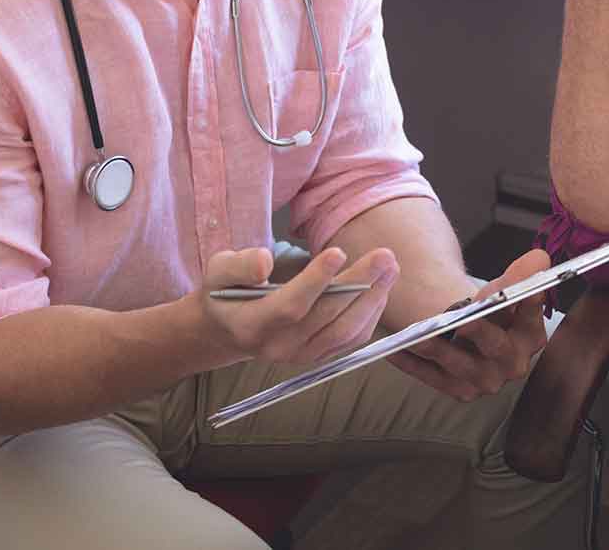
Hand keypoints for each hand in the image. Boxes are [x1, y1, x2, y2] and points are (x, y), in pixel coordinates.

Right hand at [198, 245, 398, 365]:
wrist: (227, 329)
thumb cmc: (225, 292)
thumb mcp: (218, 271)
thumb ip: (239, 266)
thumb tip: (264, 262)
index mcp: (251, 325)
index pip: (290, 307)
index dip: (315, 281)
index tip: (338, 252)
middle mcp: (278, 347)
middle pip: (326, 318)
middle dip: (359, 285)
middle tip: (384, 255)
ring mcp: (301, 356)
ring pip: (344, 331)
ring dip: (372, 299)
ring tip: (390, 267)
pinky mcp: (318, 356)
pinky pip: (350, 338)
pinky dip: (370, 313)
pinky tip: (381, 287)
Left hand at [388, 248, 551, 401]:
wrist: (475, 338)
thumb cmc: (493, 311)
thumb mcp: (506, 290)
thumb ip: (520, 275)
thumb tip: (539, 259)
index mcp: (532, 337)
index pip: (531, 316)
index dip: (528, 304)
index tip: (521, 290)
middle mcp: (513, 364)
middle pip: (495, 346)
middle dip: (479, 331)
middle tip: (463, 321)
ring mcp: (485, 381)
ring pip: (458, 362)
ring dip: (437, 347)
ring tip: (418, 334)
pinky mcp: (459, 390)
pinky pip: (431, 376)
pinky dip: (413, 363)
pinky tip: (395, 348)